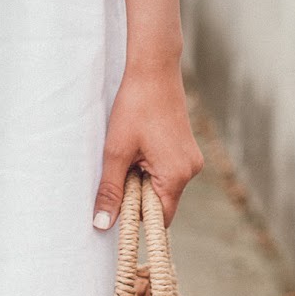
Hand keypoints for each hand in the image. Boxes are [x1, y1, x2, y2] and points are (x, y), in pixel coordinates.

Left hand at [93, 62, 202, 229]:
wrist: (154, 71)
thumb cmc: (135, 108)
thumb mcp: (116, 153)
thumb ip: (110, 191)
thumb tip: (102, 224)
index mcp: (177, 175)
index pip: (159, 218)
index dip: (137, 217)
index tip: (117, 204)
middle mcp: (191, 170)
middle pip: (161, 202)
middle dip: (138, 193)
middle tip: (119, 167)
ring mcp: (192, 159)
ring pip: (163, 185)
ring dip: (142, 178)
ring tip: (129, 151)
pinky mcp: (187, 149)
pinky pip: (168, 171)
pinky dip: (150, 167)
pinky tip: (139, 146)